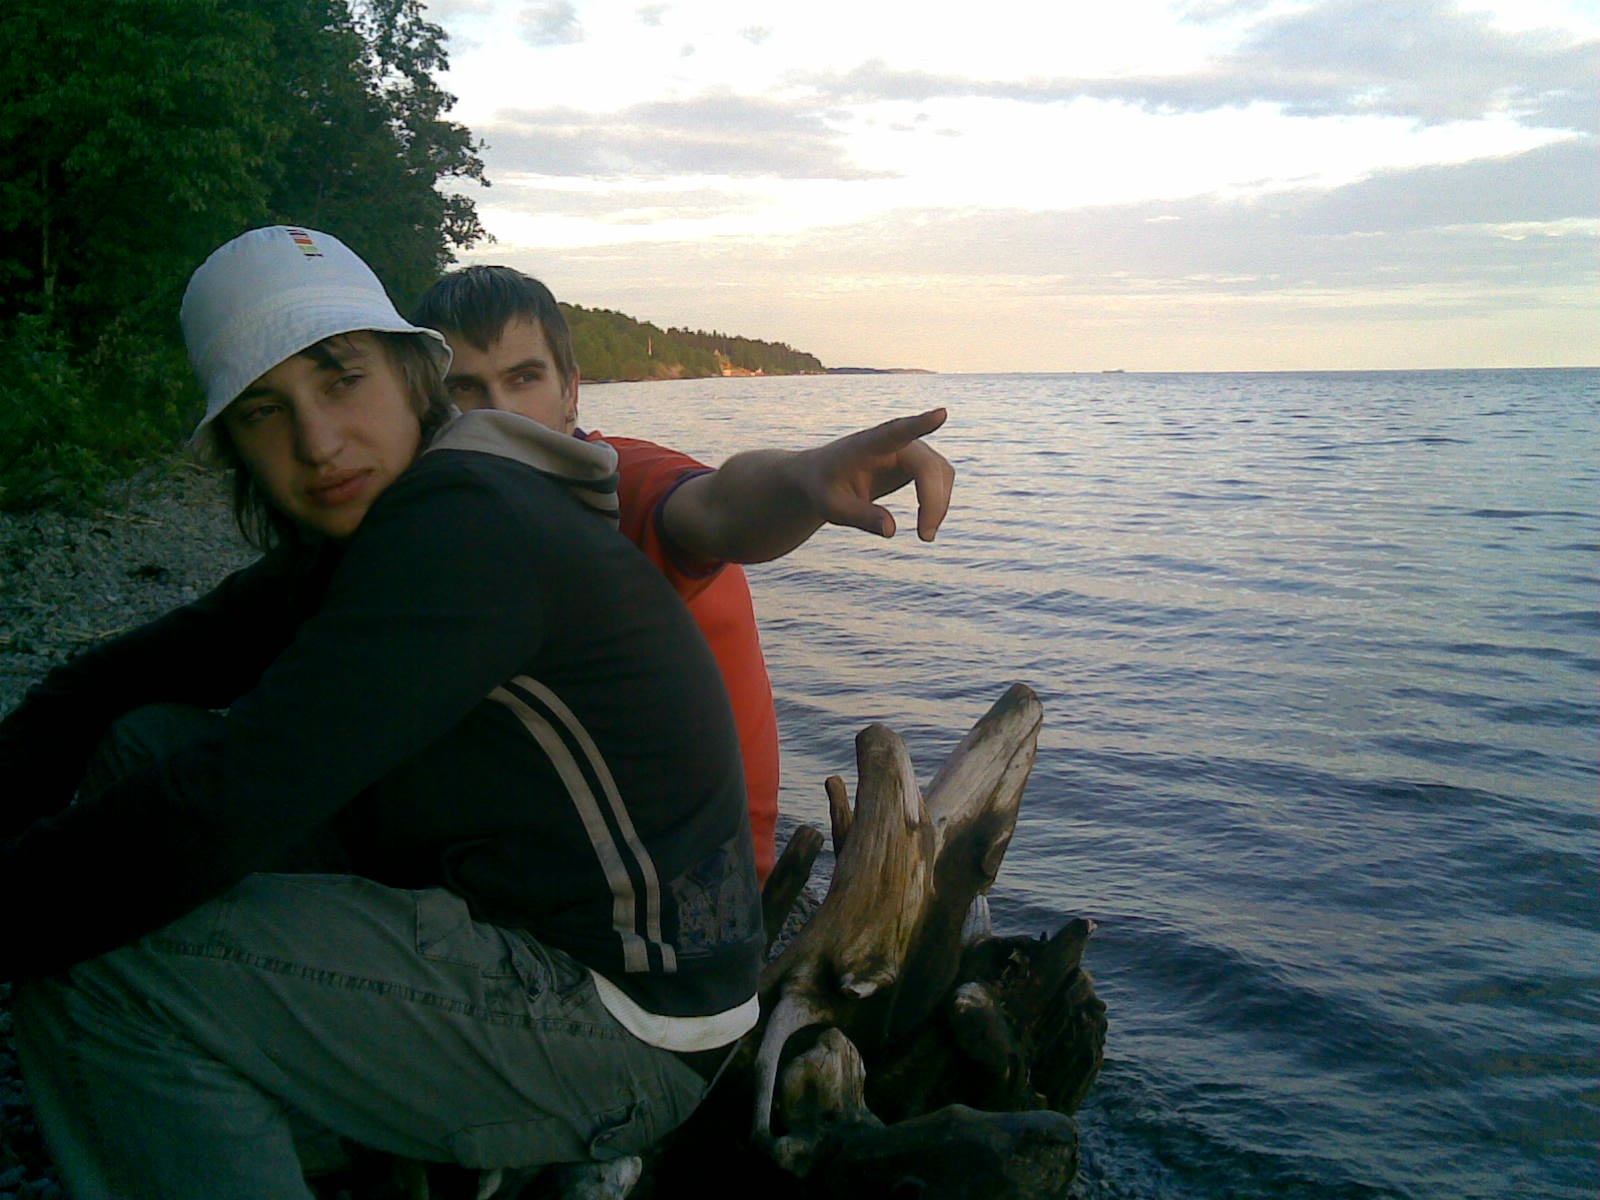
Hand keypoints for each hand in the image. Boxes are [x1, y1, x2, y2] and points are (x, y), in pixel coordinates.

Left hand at [799, 408, 953, 540]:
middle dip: (933, 501)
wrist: (824, 477)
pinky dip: (938, 502)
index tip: (941, 414)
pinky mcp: (918, 461)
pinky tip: (926, 524)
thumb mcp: (832, 507)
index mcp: (869, 444)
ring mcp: (910, 449)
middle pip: (927, 466)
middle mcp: (895, 441)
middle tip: (925, 537)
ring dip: (939, 504)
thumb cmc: (825, 488)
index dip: (920, 424)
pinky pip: (940, 479)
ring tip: (924, 535)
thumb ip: (859, 516)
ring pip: (940, 473)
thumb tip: (890, 530)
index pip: (897, 431)